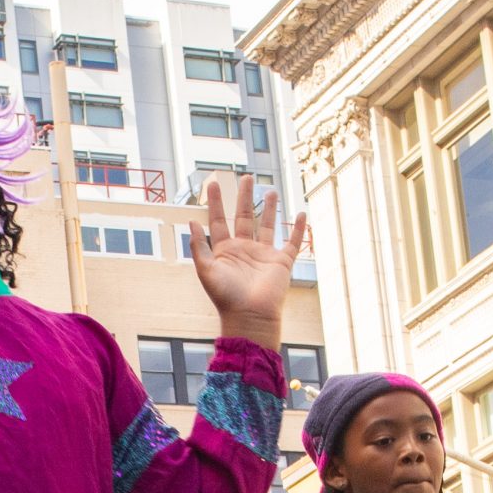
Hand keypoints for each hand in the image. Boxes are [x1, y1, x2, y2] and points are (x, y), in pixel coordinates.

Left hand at [189, 176, 308, 349]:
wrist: (250, 316)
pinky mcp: (282, 262)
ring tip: (270, 190)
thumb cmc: (226, 297)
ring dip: (269, 208)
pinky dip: (298, 229)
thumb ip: (198, 246)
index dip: (214, 202)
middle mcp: (244, 250)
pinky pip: (292, 242)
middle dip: (244, 197)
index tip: (212, 183)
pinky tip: (301, 214)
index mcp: (224, 251)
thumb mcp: (206, 271)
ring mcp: (264, 255)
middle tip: (246, 177)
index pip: (218, 221)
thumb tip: (190, 221)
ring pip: (267, 225)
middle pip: (243, 217)